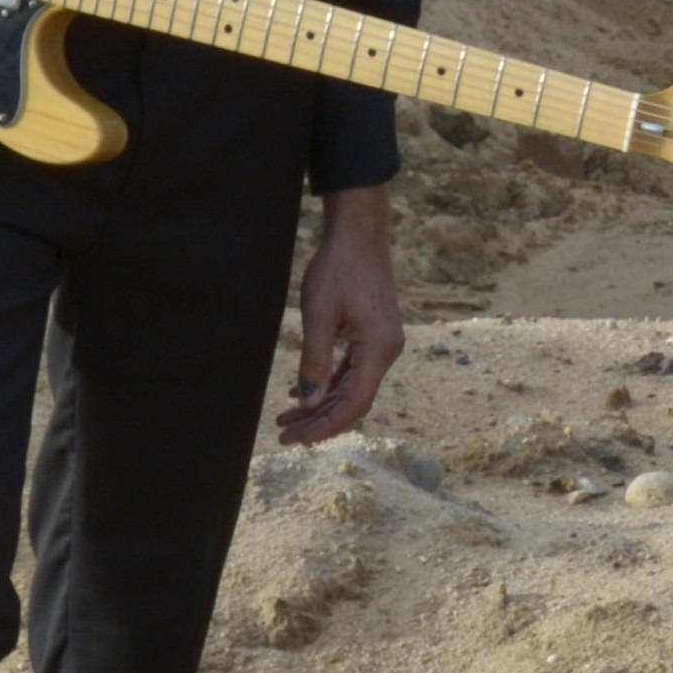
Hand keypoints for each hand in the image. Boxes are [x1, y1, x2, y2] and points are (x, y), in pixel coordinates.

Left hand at [276, 185, 403, 443]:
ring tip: (287, 417)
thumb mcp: (319, 315)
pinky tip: (304, 390)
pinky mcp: (374, 334)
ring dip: (322, 404)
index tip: (295, 438)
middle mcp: (387, 351)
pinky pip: (354, 370)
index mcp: (379, 350)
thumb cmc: (338, 269)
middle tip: (285, 434)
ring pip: (353, 387)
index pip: (354, 404)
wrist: (359, 235)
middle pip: (355, 401)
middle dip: (319, 420)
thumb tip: (306, 400)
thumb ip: (315, 360)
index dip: (325, 426)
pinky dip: (330, 384)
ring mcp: (383, 343)